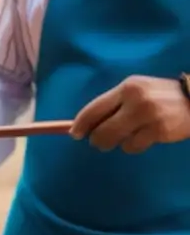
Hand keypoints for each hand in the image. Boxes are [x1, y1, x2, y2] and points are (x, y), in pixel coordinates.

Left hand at [71, 76, 189, 153]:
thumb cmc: (160, 98)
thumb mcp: (137, 92)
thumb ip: (113, 105)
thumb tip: (84, 125)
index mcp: (127, 87)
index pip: (94, 109)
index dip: (80, 124)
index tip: (75, 134)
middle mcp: (135, 99)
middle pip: (100, 130)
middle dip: (97, 139)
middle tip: (101, 141)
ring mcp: (148, 115)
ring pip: (115, 140)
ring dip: (118, 142)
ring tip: (131, 134)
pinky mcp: (158, 130)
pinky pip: (132, 147)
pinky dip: (133, 146)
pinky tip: (145, 137)